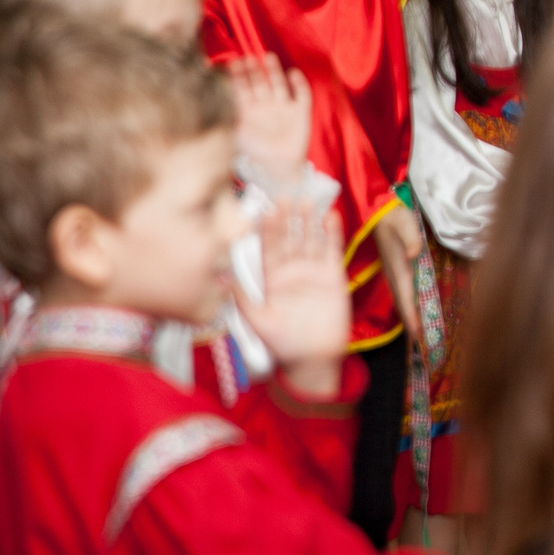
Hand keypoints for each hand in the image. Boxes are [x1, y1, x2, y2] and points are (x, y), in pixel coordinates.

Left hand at [226, 55, 311, 188]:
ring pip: (278, 84)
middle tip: (246, 58)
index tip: (230, 63)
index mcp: (250, 110)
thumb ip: (226, 120)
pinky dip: (299, 84)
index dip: (237, 76)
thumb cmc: (255, 154)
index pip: (242, 89)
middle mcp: (266, 105)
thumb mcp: (236, 136)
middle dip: (253, 71)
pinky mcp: (300, 112)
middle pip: (259, 82)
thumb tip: (207, 104)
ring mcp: (283, 107)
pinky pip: (301, 94)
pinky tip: (293, 73)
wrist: (279, 168)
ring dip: (274, 71)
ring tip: (268, 56)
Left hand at [238, 194, 352, 403]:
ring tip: (308, 200)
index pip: (268, 247)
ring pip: (310, 238)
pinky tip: (330, 216)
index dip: (267, 228)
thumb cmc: (281, 343)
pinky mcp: (333, 275)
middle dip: (288, 217)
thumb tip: (220, 276)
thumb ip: (241, 298)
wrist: (313, 359)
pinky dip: (332, 233)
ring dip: (309, 220)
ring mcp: (313, 271)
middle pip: (290, 237)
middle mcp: (291, 270)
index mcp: (271, 279)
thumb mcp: (256, 320)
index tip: (266, 209)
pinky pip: (332, 249)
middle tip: (287, 195)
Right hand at [374, 204, 423, 342]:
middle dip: (410, 322)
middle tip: (420, 341)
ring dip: (408, 315)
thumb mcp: (405, 224)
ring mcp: (393, 273)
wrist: (380, 213)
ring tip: (418, 332)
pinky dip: (407, 304)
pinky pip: (402, 291)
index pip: (405, 297)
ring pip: (402, 299)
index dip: (411, 316)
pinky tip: (413, 309)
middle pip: (403, 303)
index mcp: (398, 268)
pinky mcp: (395, 269)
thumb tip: (413, 254)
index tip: (417, 334)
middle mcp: (394, 274)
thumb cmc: (395, 218)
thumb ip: (410, 238)